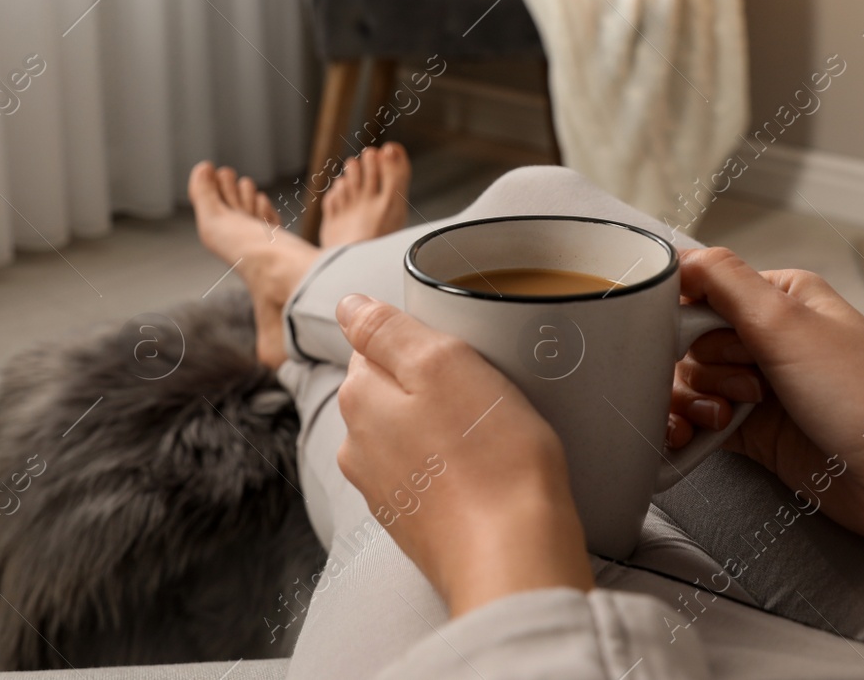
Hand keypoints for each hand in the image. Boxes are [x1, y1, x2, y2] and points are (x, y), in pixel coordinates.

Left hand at [334, 294, 592, 616]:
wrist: (514, 558)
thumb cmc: (490, 458)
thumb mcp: (443, 364)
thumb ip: (388, 329)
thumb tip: (349, 305)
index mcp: (359, 398)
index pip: (376, 344)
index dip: (424, 343)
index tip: (461, 358)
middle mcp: (357, 447)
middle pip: (392, 390)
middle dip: (431, 386)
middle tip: (484, 397)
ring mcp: (382, 490)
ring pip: (410, 434)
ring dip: (443, 429)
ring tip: (489, 438)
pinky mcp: (412, 523)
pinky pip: (428, 475)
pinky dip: (452, 469)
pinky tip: (484, 474)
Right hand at [666, 247, 863, 617]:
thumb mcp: (789, 322)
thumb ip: (725, 281)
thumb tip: (673, 256)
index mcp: (778, 296)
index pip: (699, 288)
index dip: (682, 314)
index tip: (687, 336)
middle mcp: (766, 337)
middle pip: (686, 338)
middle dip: (698, 363)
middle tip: (745, 384)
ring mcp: (757, 387)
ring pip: (686, 381)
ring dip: (693, 399)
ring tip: (729, 417)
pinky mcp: (751, 432)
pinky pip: (695, 421)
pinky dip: (684, 429)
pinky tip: (689, 437)